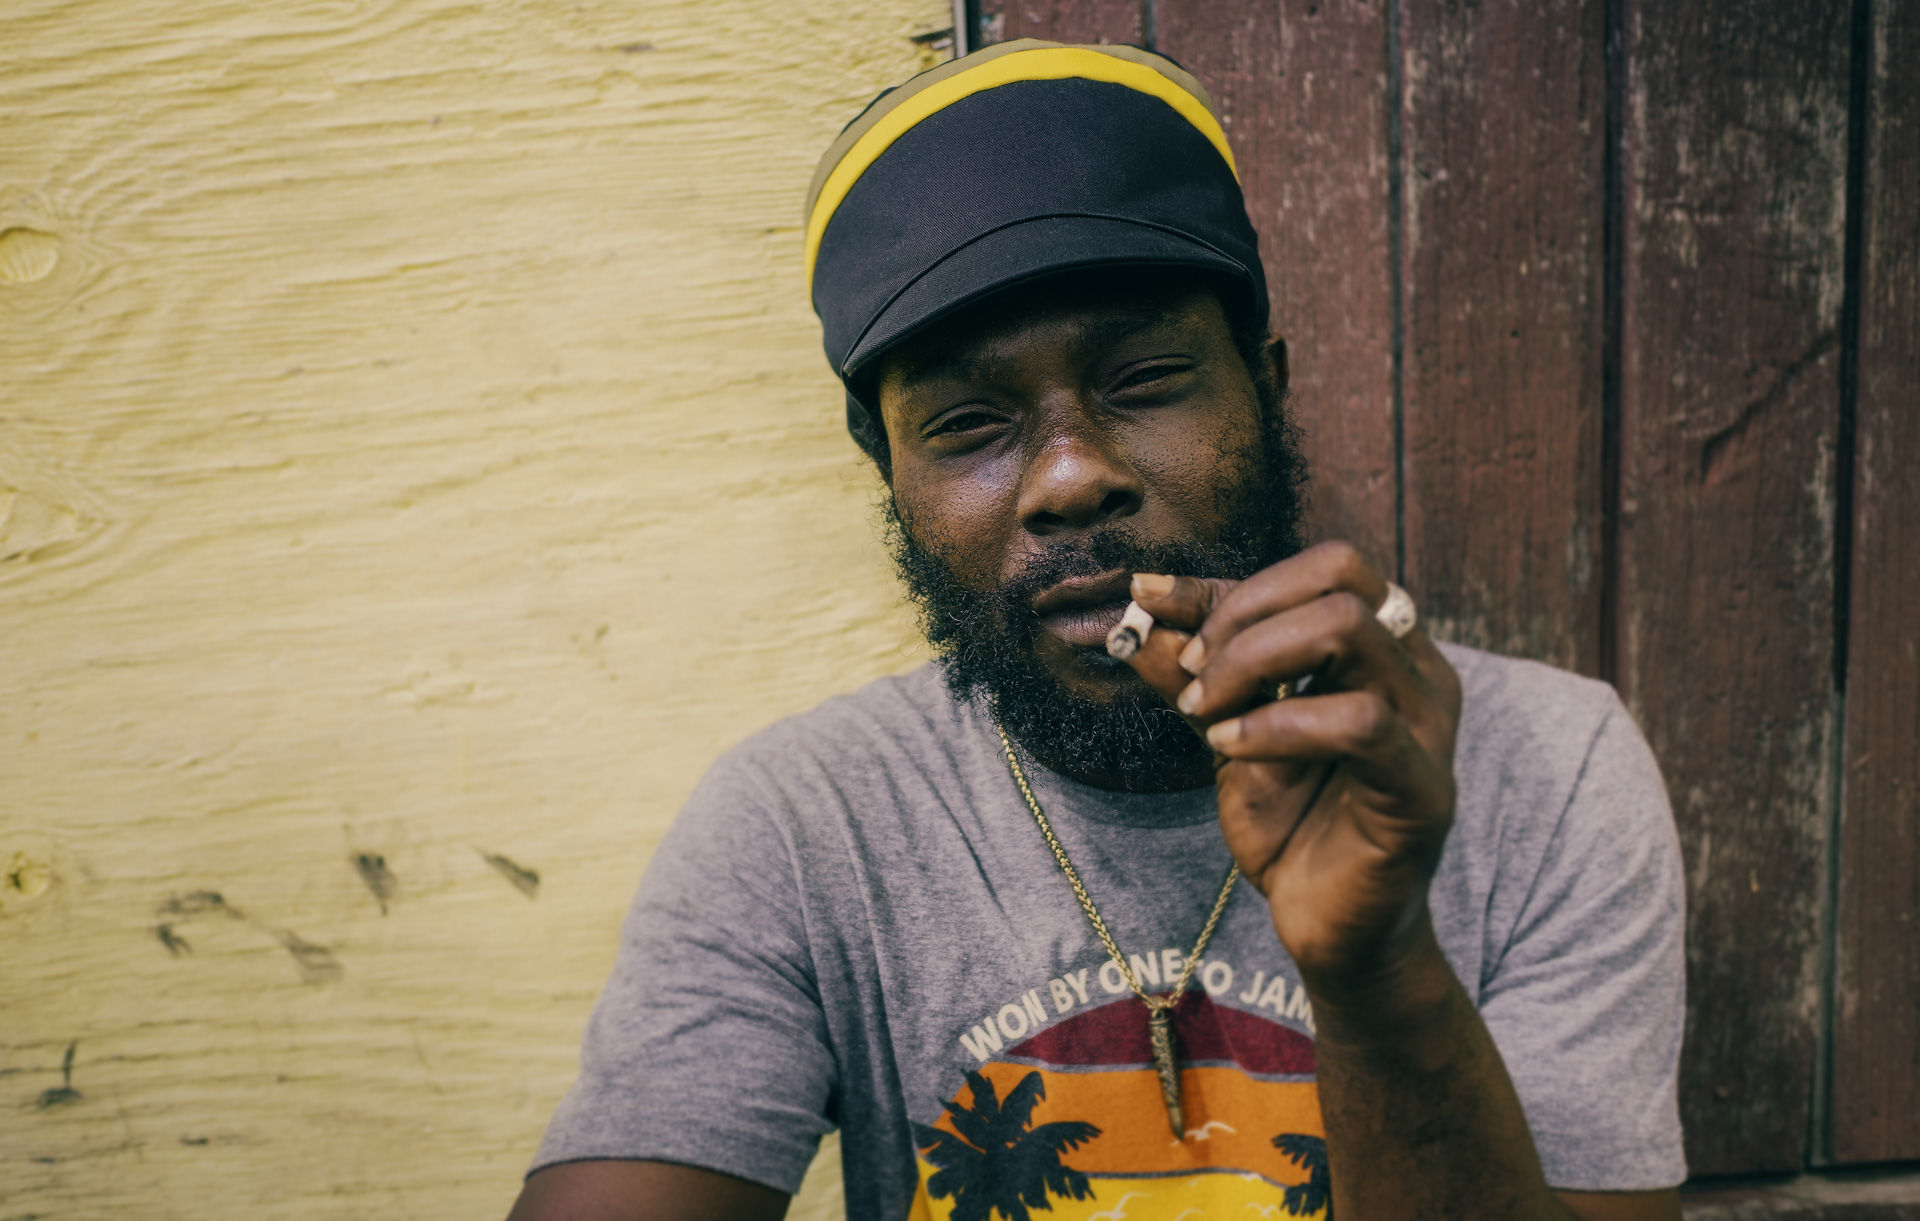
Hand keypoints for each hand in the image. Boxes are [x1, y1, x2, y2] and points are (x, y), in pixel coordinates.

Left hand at [1122, 542, 1462, 997]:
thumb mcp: (1225, 728)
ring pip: (1348, 629)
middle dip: (1242, 617)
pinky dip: (1277, 724)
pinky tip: (1230, 748)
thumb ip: (1190, 667)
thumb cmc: (1291, 822)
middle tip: (1192, 678)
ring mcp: (1428, 726)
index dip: (1230, 582)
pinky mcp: (1422, 787)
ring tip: (1206, 714)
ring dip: (1252, 662)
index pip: (1319, 568)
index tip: (1153, 604)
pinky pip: (1358, 722)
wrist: (1326, 926)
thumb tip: (1137, 599)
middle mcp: (1417, 670)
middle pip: (1340, 576)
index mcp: (1383, 645)